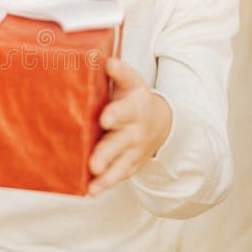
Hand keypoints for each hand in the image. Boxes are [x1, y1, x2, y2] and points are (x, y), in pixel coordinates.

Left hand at [87, 57, 171, 194]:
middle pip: (121, 140)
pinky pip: (119, 175)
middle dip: (107, 150)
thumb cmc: (134, 99)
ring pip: (121, 162)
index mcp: (134, 105)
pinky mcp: (130, 163)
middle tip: (95, 160)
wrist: (160, 122)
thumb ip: (119, 73)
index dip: (116, 109)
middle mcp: (135, 128)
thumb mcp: (131, 83)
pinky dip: (106, 184)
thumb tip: (106, 61)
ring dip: (107, 172)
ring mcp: (134, 149)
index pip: (126, 104)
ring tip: (93, 179)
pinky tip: (91, 191)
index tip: (105, 112)